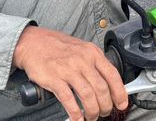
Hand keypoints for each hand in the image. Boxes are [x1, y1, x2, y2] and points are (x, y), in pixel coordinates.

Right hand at [12, 25, 126, 120]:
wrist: (33, 42)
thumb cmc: (57, 47)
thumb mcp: (82, 49)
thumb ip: (94, 64)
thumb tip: (108, 83)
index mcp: (92, 53)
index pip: (112, 75)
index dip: (120, 92)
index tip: (122, 103)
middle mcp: (82, 60)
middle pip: (101, 88)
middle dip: (106, 105)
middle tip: (105, 112)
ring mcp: (68, 69)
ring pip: (88, 95)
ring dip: (92, 111)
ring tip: (92, 117)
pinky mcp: (54, 78)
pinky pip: (69, 99)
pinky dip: (75, 112)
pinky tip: (77, 118)